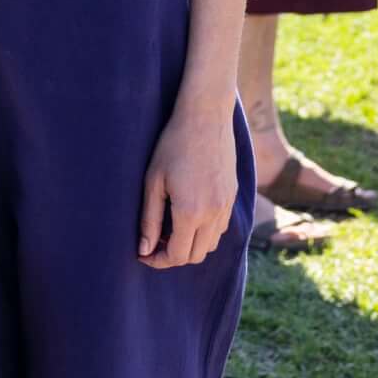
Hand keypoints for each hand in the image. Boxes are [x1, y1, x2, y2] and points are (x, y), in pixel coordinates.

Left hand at [135, 99, 238, 269]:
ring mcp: (227, 206)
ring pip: (210, 244)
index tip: (144, 254)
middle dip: (173, 256)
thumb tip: (144, 250)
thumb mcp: (153, 182)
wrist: (206, 117)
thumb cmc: (173, 145)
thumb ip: (149, 219)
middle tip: (154, 242)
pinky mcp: (233, 196)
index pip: (177, 255)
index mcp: (191, 211)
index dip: (158, 261)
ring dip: (191, 245)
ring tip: (170, 229)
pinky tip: (189, 216)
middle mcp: (214, 214)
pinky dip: (205, 233)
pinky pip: (221, 228)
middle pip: (195, 256)